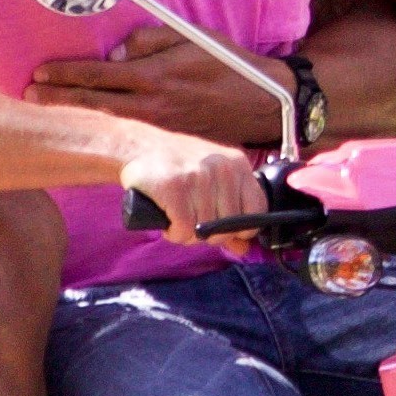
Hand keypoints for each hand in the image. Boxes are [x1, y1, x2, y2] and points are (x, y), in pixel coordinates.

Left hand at [28, 26, 288, 144]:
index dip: (67, 75)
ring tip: (47, 114)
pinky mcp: (168, 141)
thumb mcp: (193, 37)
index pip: (100, 76)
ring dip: (76, 117)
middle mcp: (153, 106)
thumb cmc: (230, 64)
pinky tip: (87, 130)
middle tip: (29, 97)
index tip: (41, 73)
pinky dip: (104, 131)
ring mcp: (159, 127)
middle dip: (59, 99)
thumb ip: (150, 40)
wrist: (264, 104)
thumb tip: (115, 55)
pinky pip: (129, 134)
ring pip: (108, 122)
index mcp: (156, 76)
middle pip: (96, 103)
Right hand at [119, 131, 266, 249]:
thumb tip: (243, 248)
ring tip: (176, 214)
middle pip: (227, 227)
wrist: (138, 146)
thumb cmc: (178, 166)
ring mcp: (199, 177)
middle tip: (191, 219)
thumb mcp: (211, 181)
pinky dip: (173, 233)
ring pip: (203, 232)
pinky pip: (183, 231)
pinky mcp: (174, 188)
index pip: (257, 209)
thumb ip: (231, 214)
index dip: (240, 227)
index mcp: (237, 164)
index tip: (222, 227)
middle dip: (208, 233)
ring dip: (187, 233)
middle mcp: (222, 169)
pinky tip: (167, 219)